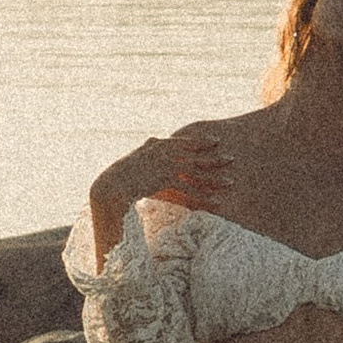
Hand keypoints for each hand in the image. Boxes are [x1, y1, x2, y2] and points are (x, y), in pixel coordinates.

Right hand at [102, 122, 233, 212]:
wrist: (111, 185)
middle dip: (214, 158)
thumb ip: (147, 149)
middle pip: (195, 155)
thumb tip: (152, 141)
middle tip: (232, 158)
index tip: (216, 141)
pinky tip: (216, 201)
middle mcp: (163, 152)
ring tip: (231, 182)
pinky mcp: (164, 179)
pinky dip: (203, 195)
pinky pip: (189, 189)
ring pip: (196, 172)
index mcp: (157, 145)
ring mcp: (164, 164)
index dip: (201, 142)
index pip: (184, 142)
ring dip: (214, 178)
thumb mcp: (135, 157)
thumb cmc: (120, 175)